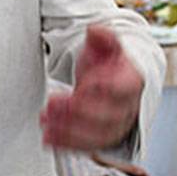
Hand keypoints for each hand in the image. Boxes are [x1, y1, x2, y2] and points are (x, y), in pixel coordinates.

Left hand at [41, 25, 143, 150]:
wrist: (111, 78)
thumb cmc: (108, 63)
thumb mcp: (104, 45)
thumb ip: (101, 36)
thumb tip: (95, 29)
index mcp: (130, 81)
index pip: (123, 88)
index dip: (106, 88)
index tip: (85, 84)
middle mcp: (127, 107)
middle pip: (107, 116)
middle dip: (77, 111)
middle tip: (53, 101)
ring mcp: (116, 125)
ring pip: (97, 136)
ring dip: (69, 131)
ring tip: (46, 120)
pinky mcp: (102, 138)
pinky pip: (87, 146)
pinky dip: (67, 144)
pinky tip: (49, 138)